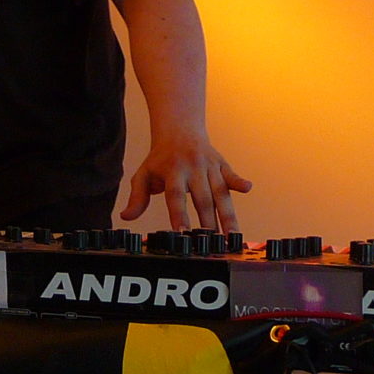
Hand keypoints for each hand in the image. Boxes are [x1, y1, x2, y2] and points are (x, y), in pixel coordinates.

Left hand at [120, 134, 252, 231]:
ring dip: (227, 214)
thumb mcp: (144, 175)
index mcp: (172, 170)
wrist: (178, 129)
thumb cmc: (160, 159)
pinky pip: (231, 174)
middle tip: (211, 244)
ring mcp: (209, 165)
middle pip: (201, 198)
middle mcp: (192, 167)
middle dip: (207, 221)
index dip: (179, 214)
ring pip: (220, 192)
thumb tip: (125, 217)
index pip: (176, 196)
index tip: (182, 233)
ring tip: (232, 236)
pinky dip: (239, 181)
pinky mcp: (222, 164)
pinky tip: (248, 188)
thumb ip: (137, 197)